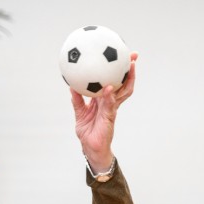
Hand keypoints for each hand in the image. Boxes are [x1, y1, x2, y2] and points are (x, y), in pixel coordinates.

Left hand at [71, 52, 137, 170]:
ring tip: (130, 66)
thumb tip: (71, 86)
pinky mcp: (110, 118)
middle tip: (133, 55)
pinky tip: (109, 88)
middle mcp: (111, 102)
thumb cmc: (87, 132)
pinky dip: (110, 96)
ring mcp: (112, 109)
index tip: (121, 57)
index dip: (118, 71)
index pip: (114, 82)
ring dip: (128, 79)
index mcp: (104, 100)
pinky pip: (111, 105)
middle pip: (123, 83)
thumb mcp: (80, 113)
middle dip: (129, 69)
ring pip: (123, 92)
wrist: (91, 149)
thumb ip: (77, 100)